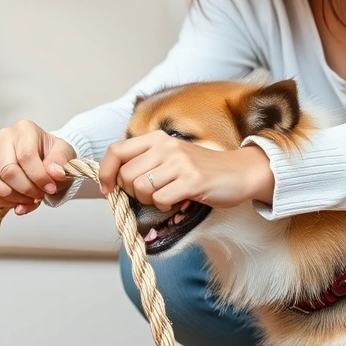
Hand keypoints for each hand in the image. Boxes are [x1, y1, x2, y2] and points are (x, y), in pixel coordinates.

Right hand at [0, 121, 82, 215]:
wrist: (46, 159)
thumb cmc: (53, 155)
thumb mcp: (65, 154)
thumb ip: (61, 162)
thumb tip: (55, 174)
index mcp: (24, 129)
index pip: (26, 156)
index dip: (39, 177)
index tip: (51, 188)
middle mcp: (4, 138)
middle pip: (8, 171)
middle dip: (27, 189)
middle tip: (41, 195)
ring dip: (12, 197)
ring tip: (29, 200)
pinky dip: (3, 202)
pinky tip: (19, 202)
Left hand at [99, 131, 274, 210]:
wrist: (240, 172)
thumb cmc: (202, 169)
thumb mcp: (171, 156)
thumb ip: (145, 162)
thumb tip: (113, 181)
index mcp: (157, 139)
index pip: (116, 151)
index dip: (105, 172)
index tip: (107, 189)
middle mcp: (166, 146)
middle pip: (126, 175)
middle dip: (131, 192)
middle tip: (150, 195)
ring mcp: (180, 162)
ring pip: (141, 187)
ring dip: (149, 200)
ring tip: (166, 197)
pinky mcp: (192, 180)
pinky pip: (161, 199)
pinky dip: (165, 206)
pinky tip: (177, 201)